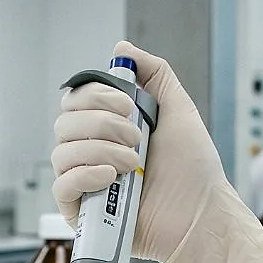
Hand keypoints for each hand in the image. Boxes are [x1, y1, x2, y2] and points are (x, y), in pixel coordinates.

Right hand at [51, 41, 262, 262]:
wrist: (201, 214)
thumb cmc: (193, 169)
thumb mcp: (178, 110)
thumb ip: (154, 74)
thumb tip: (121, 48)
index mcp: (107, 128)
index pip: (76, 99)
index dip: (97, 95)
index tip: (128, 104)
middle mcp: (91, 152)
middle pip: (65, 122)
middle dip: (102, 123)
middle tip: (136, 137)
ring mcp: (83, 182)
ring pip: (62, 151)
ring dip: (100, 150)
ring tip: (134, 163)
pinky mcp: (80, 212)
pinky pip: (61, 185)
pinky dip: (84, 174)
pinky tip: (111, 177)